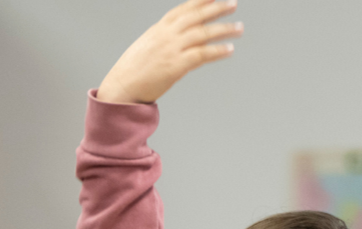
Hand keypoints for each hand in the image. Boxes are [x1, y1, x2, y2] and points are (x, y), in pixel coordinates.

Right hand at [97, 0, 242, 104]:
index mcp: (159, 29)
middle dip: (216, 8)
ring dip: (223, 29)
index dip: (199, 1)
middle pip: (196, 16)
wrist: (121, 87)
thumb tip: (180, 38)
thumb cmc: (133, 70)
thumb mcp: (148, 45)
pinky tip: (230, 49)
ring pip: (202, 33)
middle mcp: (166, 35)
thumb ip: (165, 38)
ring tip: (239, 27)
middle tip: (233, 3)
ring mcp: (171, 50)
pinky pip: (201, 55)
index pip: (183, 9)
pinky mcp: (176, 66)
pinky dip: (217, 51)